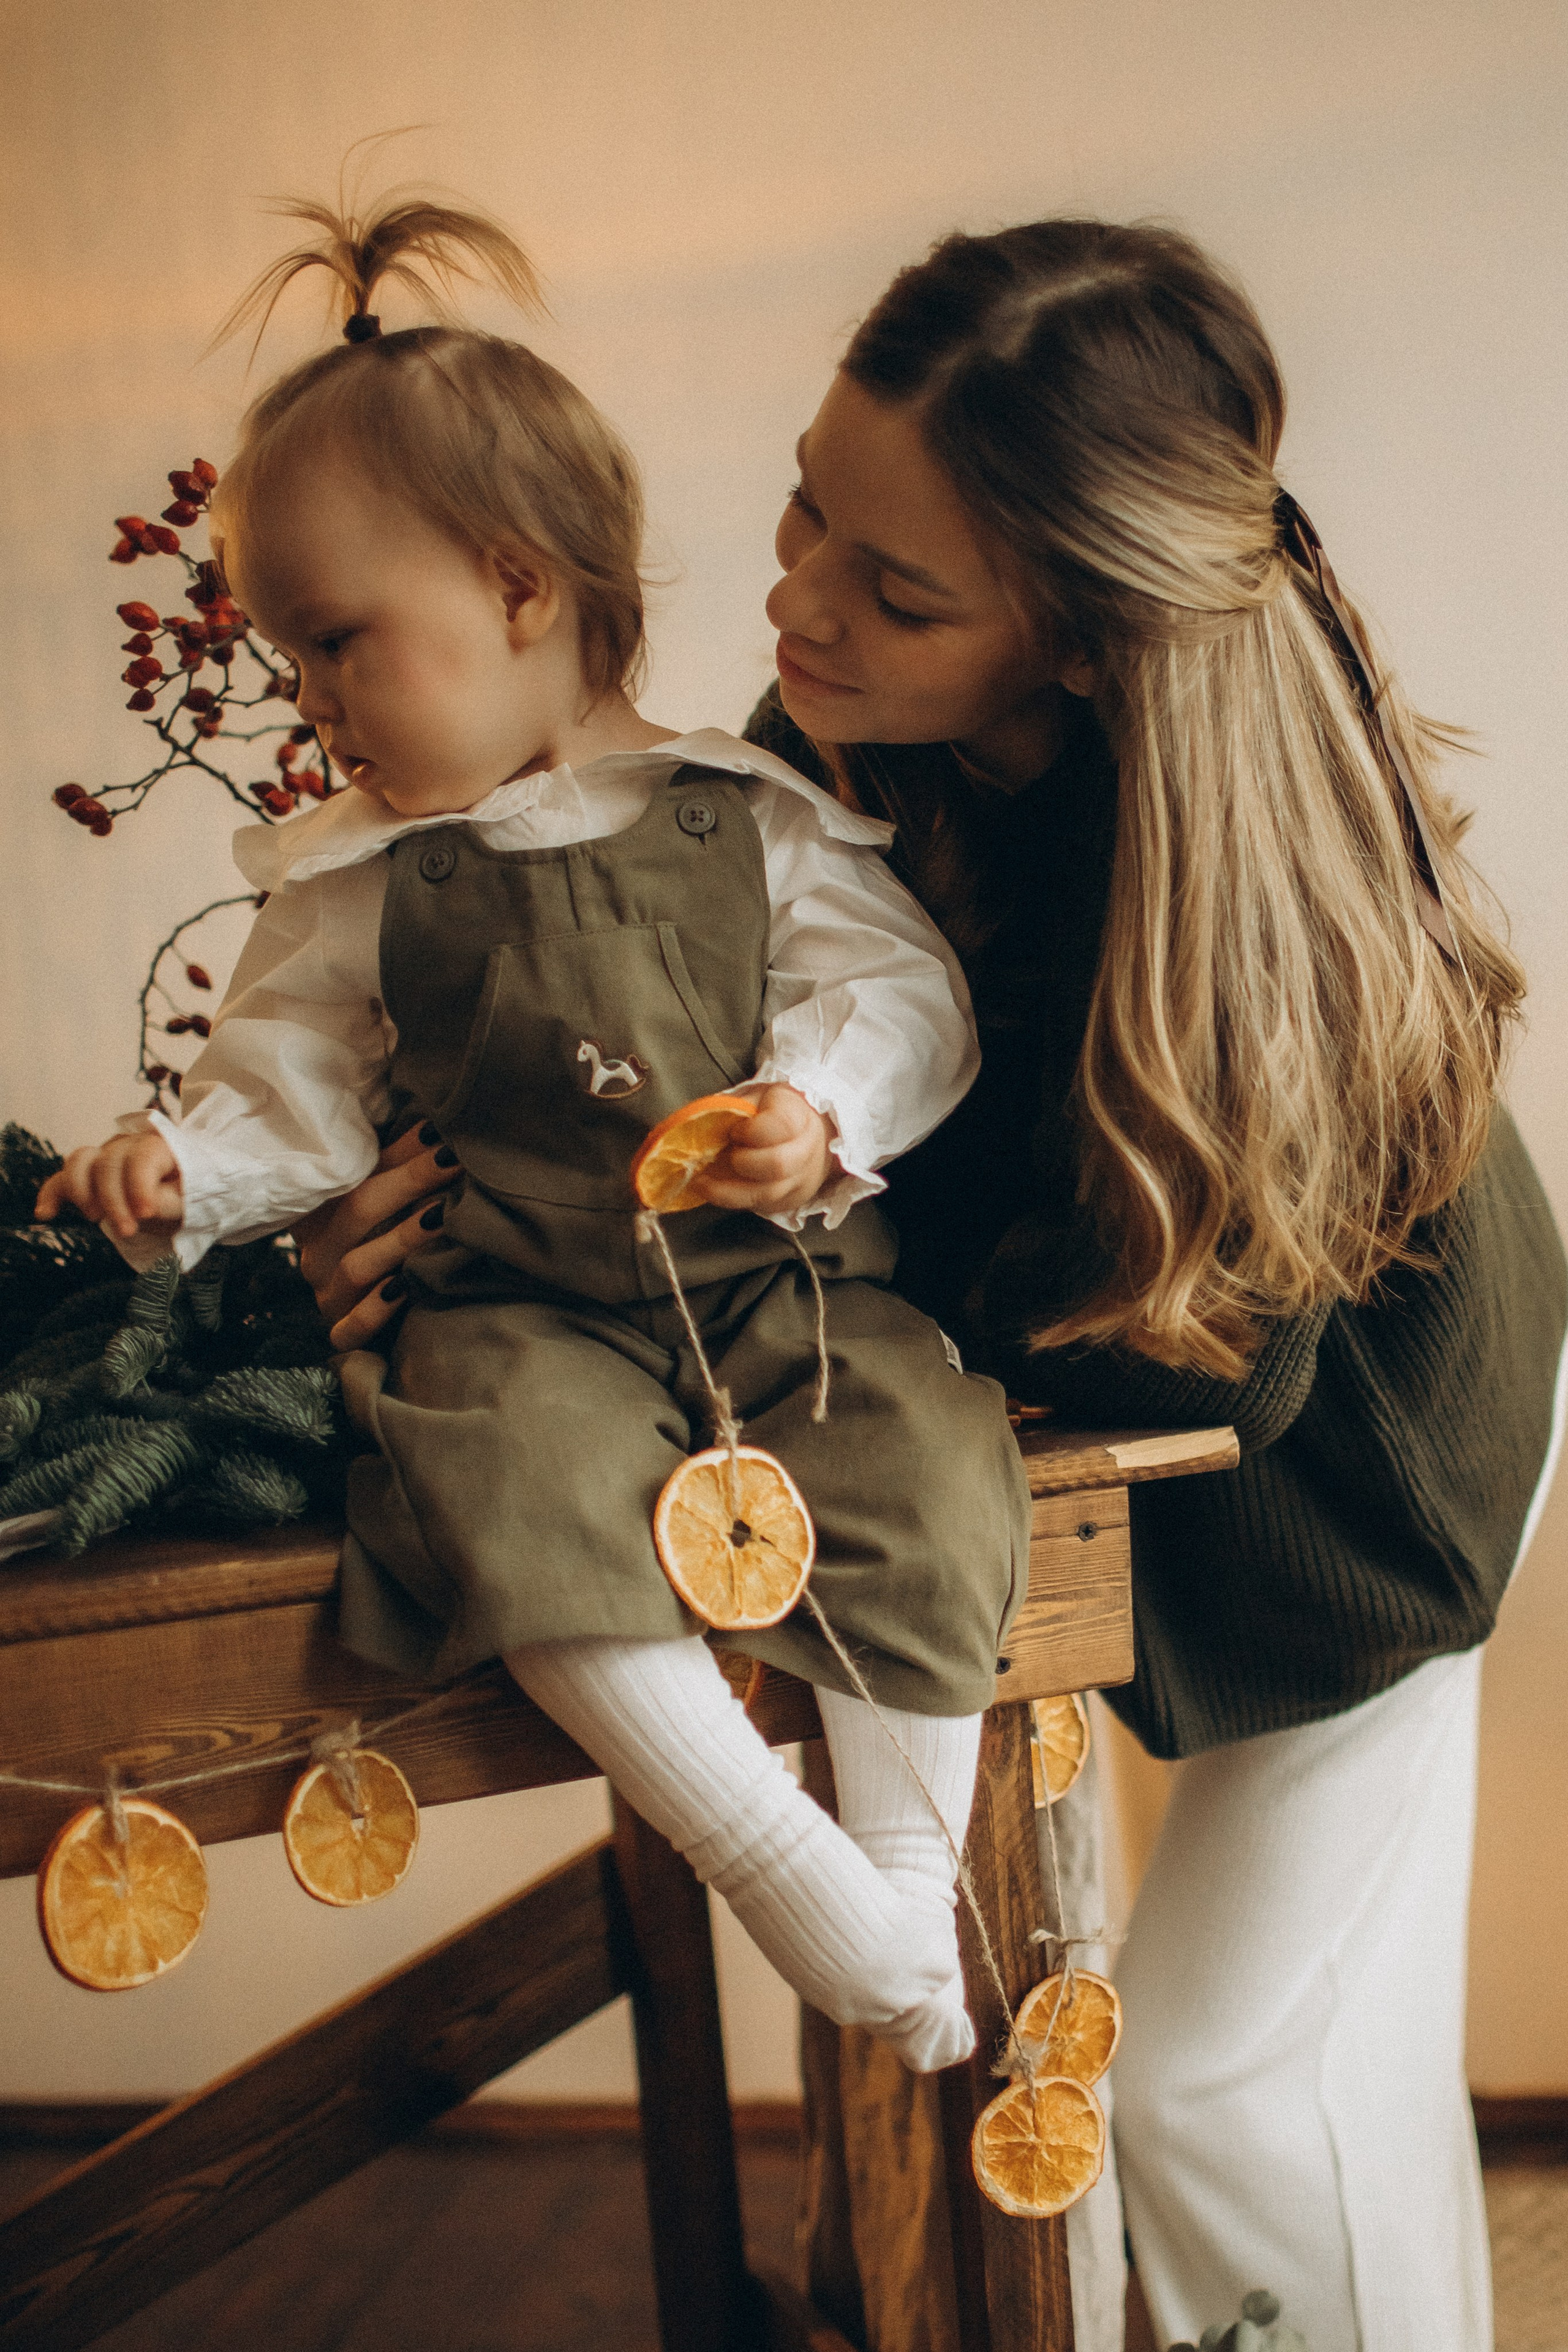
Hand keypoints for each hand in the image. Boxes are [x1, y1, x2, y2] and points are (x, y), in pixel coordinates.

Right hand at [35, 1133, 183, 1241]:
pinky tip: (46, 1213)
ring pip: (79, 1161)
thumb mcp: (191, 1199)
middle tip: (126, 1229)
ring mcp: (104, 1157)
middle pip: (107, 1163)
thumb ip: (171, 1200)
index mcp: (158, 1146)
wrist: (183, 1193)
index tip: (146, 1213)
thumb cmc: (189, 1194)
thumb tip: (146, 1207)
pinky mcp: (87, 1174)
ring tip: (94, 1218)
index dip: (139, 1185)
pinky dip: (51, 1194)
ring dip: (81, 1192)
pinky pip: (62, 1177)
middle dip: (113, 1200)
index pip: (141, 1158)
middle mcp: (127, 1145)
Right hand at [293, 1123, 461, 1349]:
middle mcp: (319, 1251)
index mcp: (323, 1211)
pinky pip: (352, 1327)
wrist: (376, 1317)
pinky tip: (403, 1290)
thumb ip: (400, 1167)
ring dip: (401, 1240)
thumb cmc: (385, 1241)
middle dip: (409, 1183)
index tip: (439, 1133)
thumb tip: (437, 1124)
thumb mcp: (387, 1200)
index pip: (357, 1175)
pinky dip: (375, 1310)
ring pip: (357, 1266)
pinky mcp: (341, 1332)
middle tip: (452, 1161)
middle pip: (357, 1211)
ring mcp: (328, 1293)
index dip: (399, 1154)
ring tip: (441, 1217)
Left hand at [692, 1084, 833, 1216]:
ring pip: (768, 1193)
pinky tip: (716, 1190)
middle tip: (724, 1156)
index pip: (777, 1126)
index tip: (734, 1132)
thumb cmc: (772, 1112)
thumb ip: (732, 1108)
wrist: (808, 1135)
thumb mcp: (755, 1098)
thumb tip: (698, 1125)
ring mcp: (802, 1177)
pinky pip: (762, 1206)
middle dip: (742, 1163)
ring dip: (728, 1190)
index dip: (750, 1132)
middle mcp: (806, 1148)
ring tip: (703, 1182)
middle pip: (778, 1165)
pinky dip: (734, 1199)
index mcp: (796, 1113)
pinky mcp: (791, 1199)